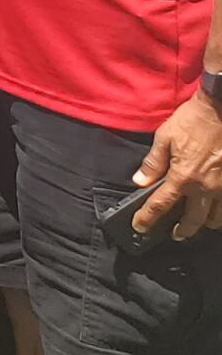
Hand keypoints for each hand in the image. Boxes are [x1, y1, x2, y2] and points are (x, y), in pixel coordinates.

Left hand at [134, 89, 221, 239]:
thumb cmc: (193, 121)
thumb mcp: (165, 137)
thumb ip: (153, 162)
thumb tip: (140, 181)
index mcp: (183, 177)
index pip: (161, 204)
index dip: (148, 218)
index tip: (140, 227)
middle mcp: (205, 188)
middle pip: (193, 220)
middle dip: (182, 231)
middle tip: (174, 233)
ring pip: (215, 218)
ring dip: (204, 223)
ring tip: (196, 222)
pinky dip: (220, 211)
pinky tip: (215, 209)